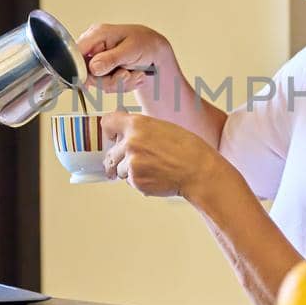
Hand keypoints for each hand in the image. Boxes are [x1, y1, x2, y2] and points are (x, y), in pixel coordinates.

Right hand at [75, 23, 176, 94]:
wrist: (156, 53)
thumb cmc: (146, 44)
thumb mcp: (130, 50)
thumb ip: (110, 59)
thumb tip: (92, 68)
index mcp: (96, 35)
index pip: (75, 54)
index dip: (82, 69)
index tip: (98, 77)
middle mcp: (94, 48)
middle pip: (87, 74)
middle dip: (111, 79)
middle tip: (127, 74)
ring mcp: (98, 62)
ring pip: (100, 84)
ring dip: (121, 83)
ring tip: (135, 73)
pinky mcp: (104, 73)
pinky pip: (109, 87)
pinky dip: (124, 85)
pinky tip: (133, 75)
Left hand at [101, 112, 219, 198]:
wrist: (198, 170)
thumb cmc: (186, 148)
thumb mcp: (162, 127)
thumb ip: (140, 129)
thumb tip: (124, 132)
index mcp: (136, 124)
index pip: (107, 123)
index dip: (109, 131)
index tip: (111, 137)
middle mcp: (130, 142)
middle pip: (110, 153)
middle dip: (120, 158)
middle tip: (138, 160)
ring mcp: (131, 163)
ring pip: (119, 169)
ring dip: (131, 171)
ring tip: (153, 168)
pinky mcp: (136, 181)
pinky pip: (130, 182)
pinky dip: (139, 181)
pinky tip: (156, 176)